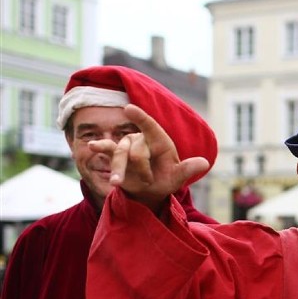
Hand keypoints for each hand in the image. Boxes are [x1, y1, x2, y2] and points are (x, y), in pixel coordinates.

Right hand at [89, 104, 210, 211]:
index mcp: (160, 141)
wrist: (150, 191)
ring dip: (120, 170)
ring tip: (117, 183)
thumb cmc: (166, 179)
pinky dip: (100, 147)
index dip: (140, 118)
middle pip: (137, 151)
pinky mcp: (116, 154)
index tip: (128, 108)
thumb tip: (204, 163)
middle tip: (149, 181)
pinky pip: (107, 148)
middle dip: (143, 170)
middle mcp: (143, 139)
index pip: (151, 127)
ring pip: (121, 154)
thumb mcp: (177, 177)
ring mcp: (128, 145)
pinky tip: (91, 145)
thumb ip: (188, 169)